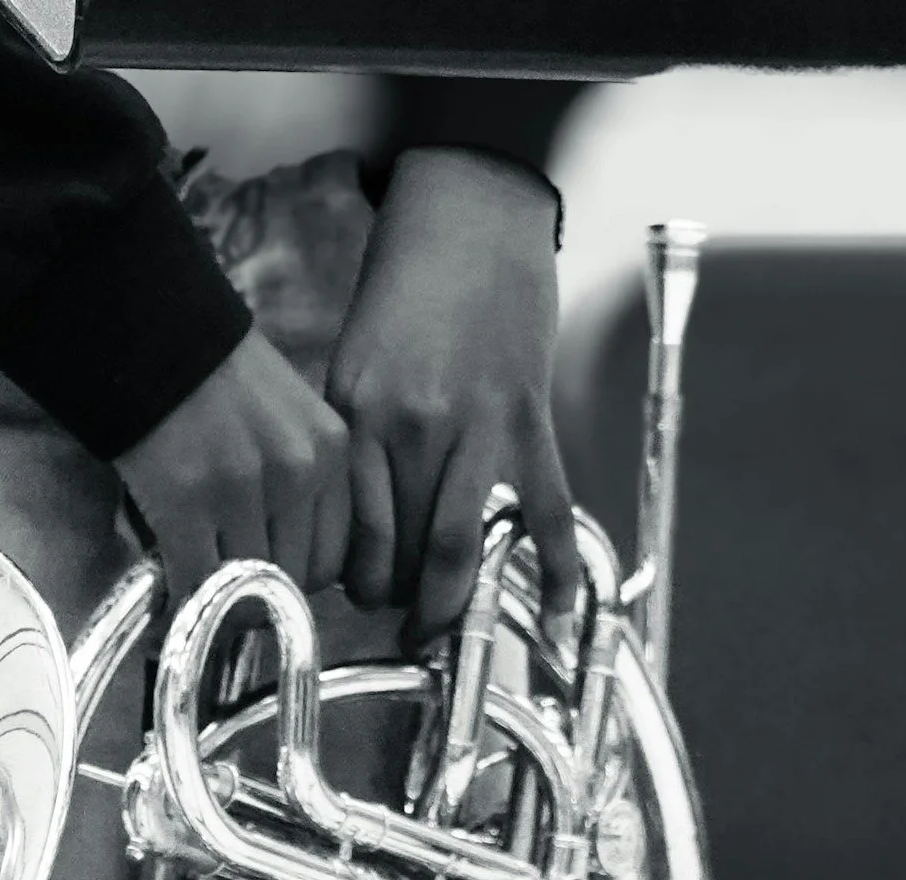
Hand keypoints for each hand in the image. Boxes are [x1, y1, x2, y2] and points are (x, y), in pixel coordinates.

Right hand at [114, 329, 350, 602]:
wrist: (146, 330)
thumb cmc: (209, 375)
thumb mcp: (284, 417)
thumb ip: (296, 480)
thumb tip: (281, 565)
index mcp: (330, 449)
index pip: (334, 556)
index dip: (297, 579)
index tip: (267, 580)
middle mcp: (299, 470)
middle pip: (294, 580)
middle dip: (258, 593)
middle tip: (226, 588)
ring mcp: (244, 487)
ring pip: (246, 588)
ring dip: (220, 599)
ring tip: (197, 584)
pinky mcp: (186, 500)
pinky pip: (198, 583)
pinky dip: (183, 598)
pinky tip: (170, 587)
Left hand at [326, 147, 578, 650]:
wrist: (471, 217)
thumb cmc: (404, 294)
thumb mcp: (352, 364)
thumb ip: (354, 442)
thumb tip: (357, 527)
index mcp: (357, 416)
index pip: (349, 533)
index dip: (351, 584)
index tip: (356, 599)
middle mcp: (410, 428)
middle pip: (399, 554)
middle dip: (398, 606)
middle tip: (403, 627)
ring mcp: (474, 427)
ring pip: (459, 548)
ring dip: (452, 605)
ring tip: (447, 635)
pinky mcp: (529, 419)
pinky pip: (544, 510)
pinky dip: (552, 570)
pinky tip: (557, 616)